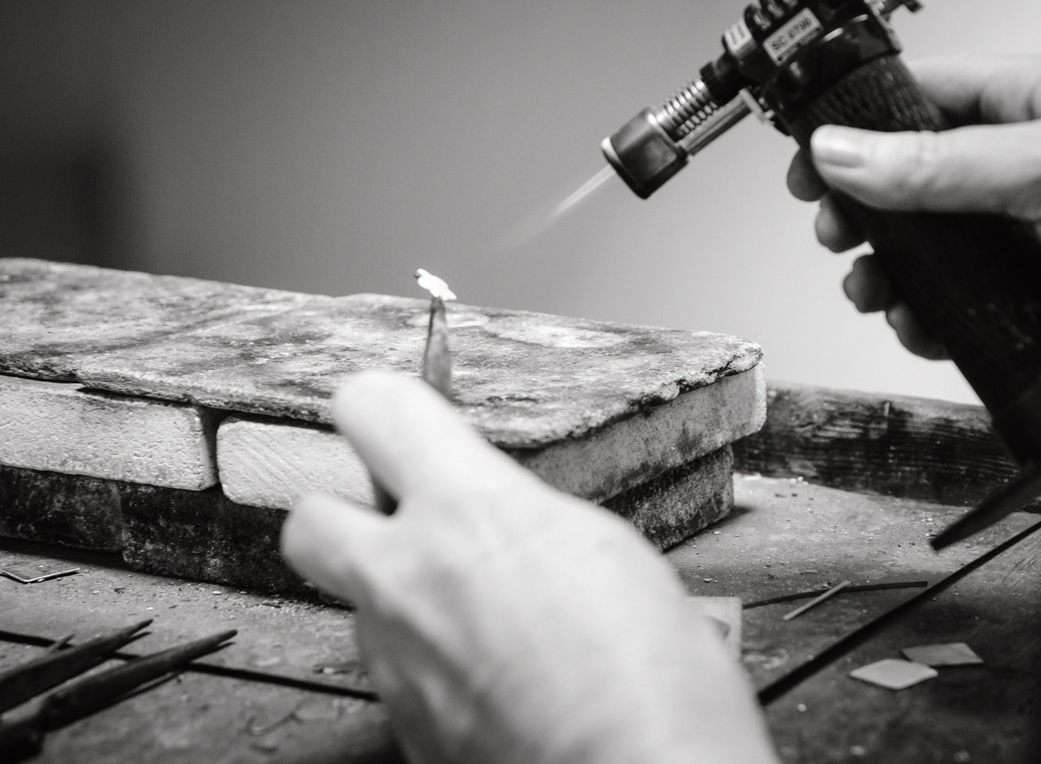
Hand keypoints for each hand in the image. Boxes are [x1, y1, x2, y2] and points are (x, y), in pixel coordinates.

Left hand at [281, 371, 777, 763]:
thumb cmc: (649, 670)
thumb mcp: (600, 546)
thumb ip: (518, 513)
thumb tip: (493, 513)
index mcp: (468, 510)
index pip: (374, 408)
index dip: (379, 403)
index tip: (394, 413)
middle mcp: (408, 577)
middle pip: (309, 516)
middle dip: (346, 510)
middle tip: (403, 520)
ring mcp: (396, 656)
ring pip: (356, 602)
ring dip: (398, 595)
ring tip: (475, 614)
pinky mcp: (402, 721)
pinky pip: (392, 669)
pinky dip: (425, 661)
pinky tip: (486, 670)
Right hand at [786, 55, 1040, 356]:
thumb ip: (939, 164)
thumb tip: (844, 151)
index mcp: (1021, 106)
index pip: (913, 96)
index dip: (852, 124)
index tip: (808, 160)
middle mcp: (1010, 167)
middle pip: (900, 178)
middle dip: (859, 210)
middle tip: (836, 233)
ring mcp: (1013, 234)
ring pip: (917, 247)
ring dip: (882, 272)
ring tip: (872, 289)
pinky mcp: (1019, 293)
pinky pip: (946, 301)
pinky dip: (920, 318)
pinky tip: (917, 324)